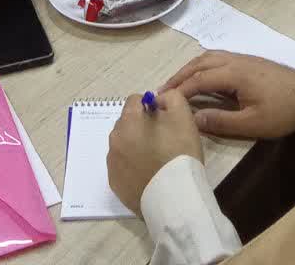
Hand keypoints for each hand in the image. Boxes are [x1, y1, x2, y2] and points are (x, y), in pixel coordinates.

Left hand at [107, 90, 201, 212]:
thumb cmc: (179, 153)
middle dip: (141, 126)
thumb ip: (170, 97)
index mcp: (129, 121)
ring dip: (135, 145)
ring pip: (123, 144)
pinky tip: (148, 174)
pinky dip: (132, 166)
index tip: (164, 119)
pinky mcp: (115, 183)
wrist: (174, 198)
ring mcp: (112, 163)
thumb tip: (157, 100)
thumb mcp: (182, 115)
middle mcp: (114, 140)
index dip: (151, 106)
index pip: (135, 101)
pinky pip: (122, 166)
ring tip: (155, 159)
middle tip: (162, 140)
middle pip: (127, 123)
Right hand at [161, 52, 294, 139]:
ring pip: (207, 58)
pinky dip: (201, 66)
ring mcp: (241, 58)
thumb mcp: (252, 124)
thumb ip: (221, 121)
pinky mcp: (247, 61)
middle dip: (178, 76)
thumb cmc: (282, 111)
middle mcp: (234, 61)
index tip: (160, 100)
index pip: (198, 80)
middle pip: (199, 64)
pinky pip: (216, 58)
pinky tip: (199, 76)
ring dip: (189, 69)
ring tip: (176, 84)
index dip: (178, 90)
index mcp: (233, 74)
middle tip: (161, 91)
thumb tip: (193, 119)